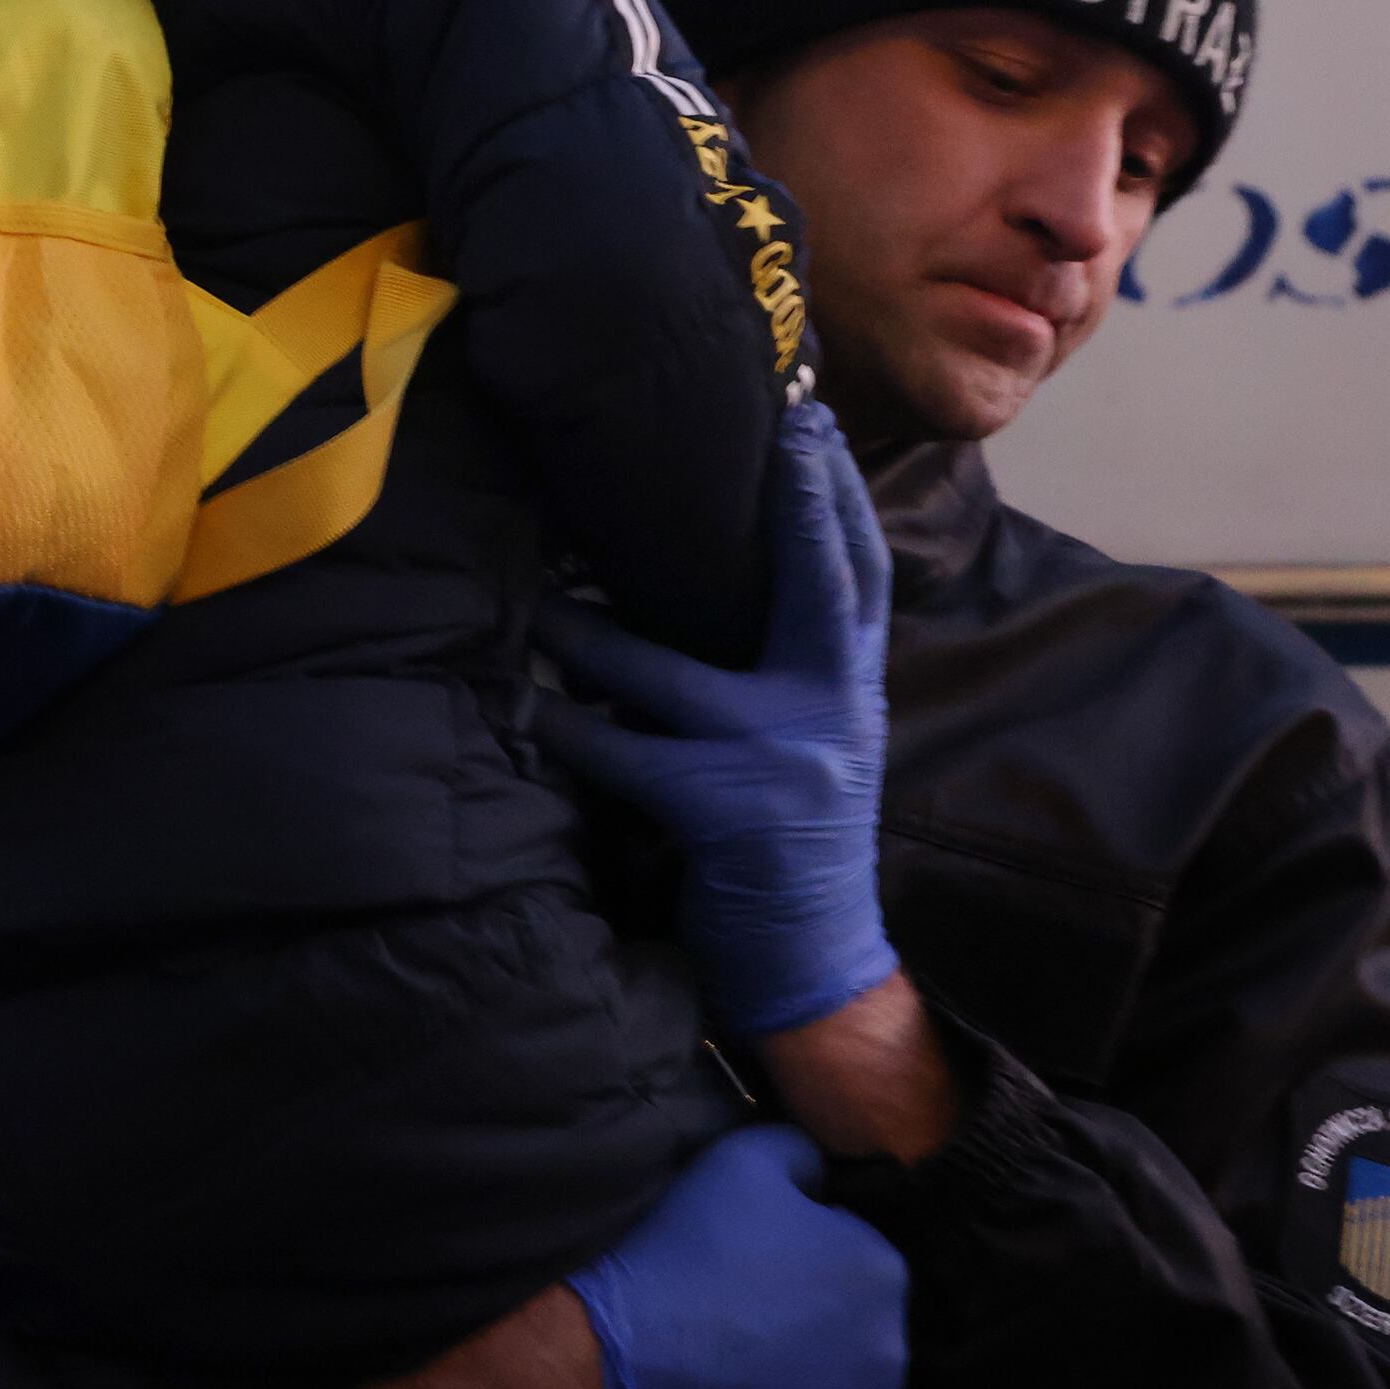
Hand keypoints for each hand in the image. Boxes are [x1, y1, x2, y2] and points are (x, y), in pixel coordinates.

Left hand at [531, 401, 897, 1038]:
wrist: (815, 966)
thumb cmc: (792, 847)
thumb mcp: (817, 746)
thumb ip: (789, 670)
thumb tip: (717, 582)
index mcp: (852, 689)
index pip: (857, 573)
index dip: (835, 495)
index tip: (811, 422)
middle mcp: (833, 710)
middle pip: (817, 582)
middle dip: (790, 501)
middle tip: (764, 429)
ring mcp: (782, 760)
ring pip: (670, 674)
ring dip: (593, 635)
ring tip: (542, 603)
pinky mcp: (724, 810)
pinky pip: (625, 753)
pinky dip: (572, 733)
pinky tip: (532, 713)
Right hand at [567, 1123, 909, 1388]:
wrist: (607, 1370)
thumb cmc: (674, 1259)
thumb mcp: (737, 1162)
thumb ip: (801, 1155)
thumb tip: (823, 1175)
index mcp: (880, 1271)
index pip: (855, 1268)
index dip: (800, 1274)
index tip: (748, 1285)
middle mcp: (894, 1353)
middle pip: (858, 1342)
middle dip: (813, 1338)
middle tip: (738, 1338)